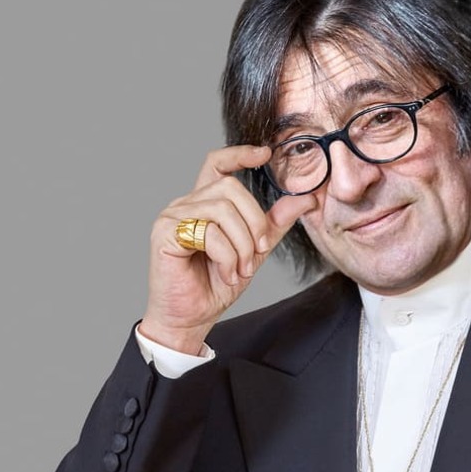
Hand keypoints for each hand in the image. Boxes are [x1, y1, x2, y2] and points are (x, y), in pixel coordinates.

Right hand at [138, 145, 315, 354]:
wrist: (190, 318)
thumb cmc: (214, 285)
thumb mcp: (254, 251)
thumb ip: (274, 224)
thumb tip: (305, 199)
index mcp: (205, 204)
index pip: (218, 164)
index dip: (240, 153)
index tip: (265, 154)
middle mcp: (186, 204)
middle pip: (230, 187)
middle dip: (254, 222)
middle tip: (259, 251)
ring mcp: (173, 216)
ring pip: (223, 210)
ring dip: (242, 244)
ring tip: (241, 269)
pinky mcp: (165, 234)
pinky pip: (209, 233)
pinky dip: (227, 257)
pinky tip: (227, 274)